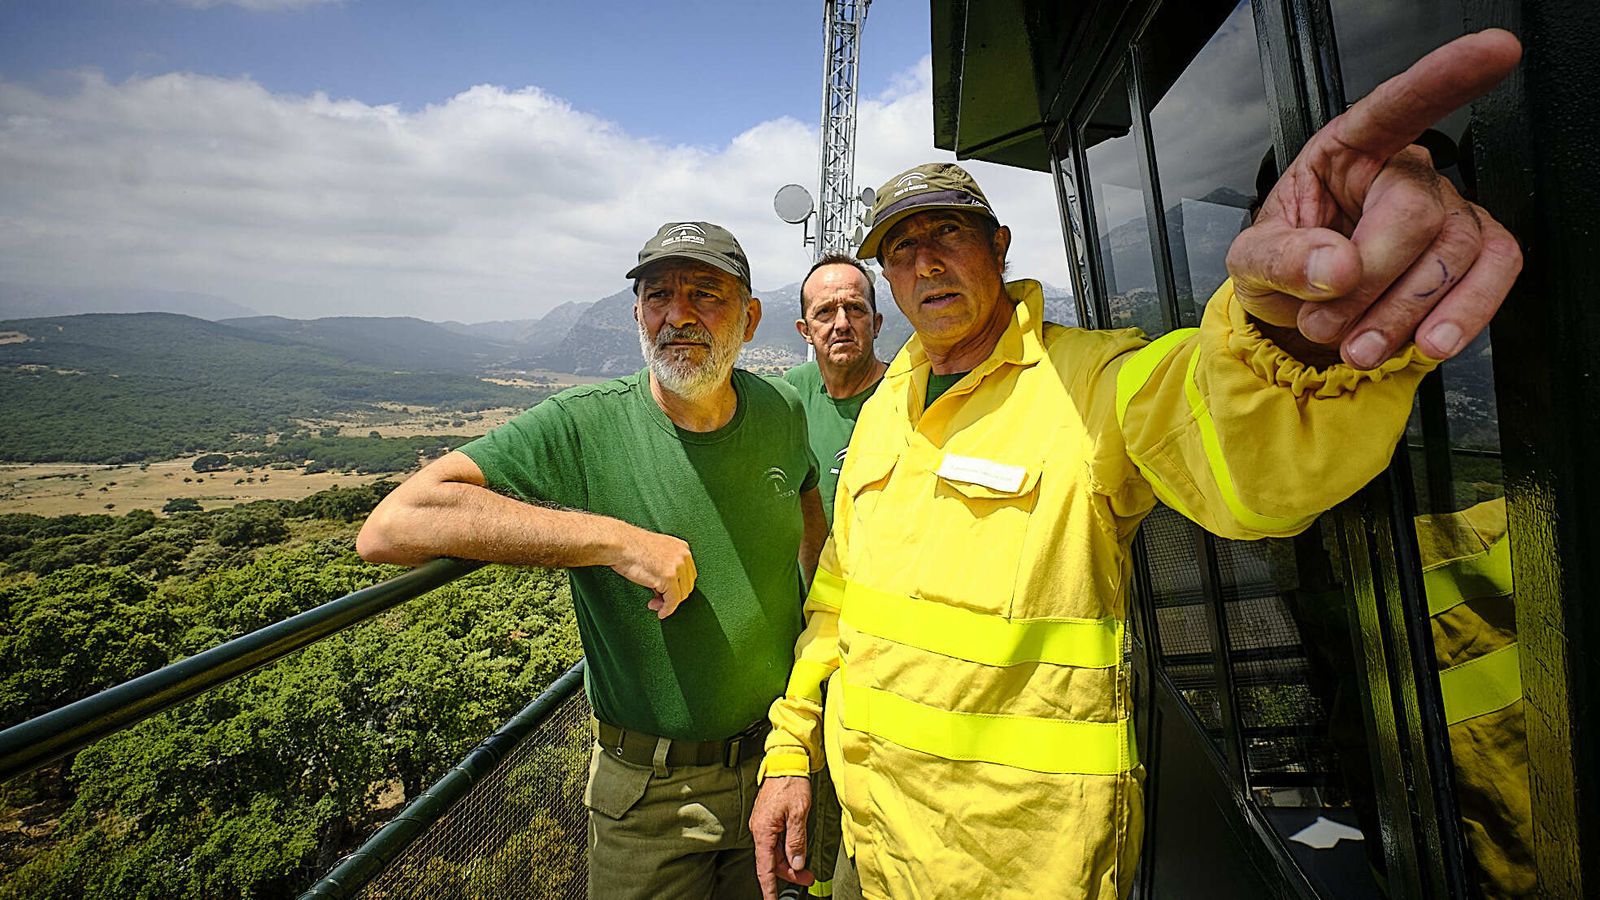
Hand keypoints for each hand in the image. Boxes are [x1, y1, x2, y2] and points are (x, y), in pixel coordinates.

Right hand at [609, 525, 696, 618]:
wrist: (621, 544)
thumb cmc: (631, 548)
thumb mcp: (656, 553)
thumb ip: (667, 567)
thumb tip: (667, 591)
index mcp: (682, 548)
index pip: (688, 575)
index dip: (678, 588)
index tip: (666, 594)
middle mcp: (683, 556)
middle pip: (687, 585)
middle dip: (674, 597)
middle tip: (659, 602)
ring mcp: (677, 567)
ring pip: (681, 594)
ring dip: (669, 604)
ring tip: (655, 605)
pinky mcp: (668, 577)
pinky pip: (673, 601)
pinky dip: (667, 610)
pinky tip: (661, 613)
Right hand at [751, 775, 812, 899]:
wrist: (786, 762)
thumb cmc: (791, 783)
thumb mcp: (799, 814)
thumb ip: (796, 841)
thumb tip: (795, 863)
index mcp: (763, 830)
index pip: (765, 867)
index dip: (769, 888)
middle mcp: (759, 830)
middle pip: (771, 862)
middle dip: (789, 874)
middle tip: (808, 878)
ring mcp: (763, 825)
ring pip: (775, 853)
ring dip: (790, 862)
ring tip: (806, 868)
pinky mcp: (768, 821)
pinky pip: (776, 843)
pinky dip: (787, 851)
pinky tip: (798, 851)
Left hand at [1226, 29, 1523, 368]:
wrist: (1303, 317)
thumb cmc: (1282, 268)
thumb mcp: (1251, 262)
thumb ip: (1281, 259)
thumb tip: (1335, 268)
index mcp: (1348, 151)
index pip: (1397, 107)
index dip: (1445, 78)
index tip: (1493, 50)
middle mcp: (1406, 172)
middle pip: (1415, 215)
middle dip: (1370, 284)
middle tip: (1325, 322)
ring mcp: (1448, 211)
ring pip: (1456, 253)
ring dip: (1402, 315)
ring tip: (1356, 347)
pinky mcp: (1476, 253)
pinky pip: (1497, 273)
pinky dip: (1464, 315)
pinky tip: (1424, 342)